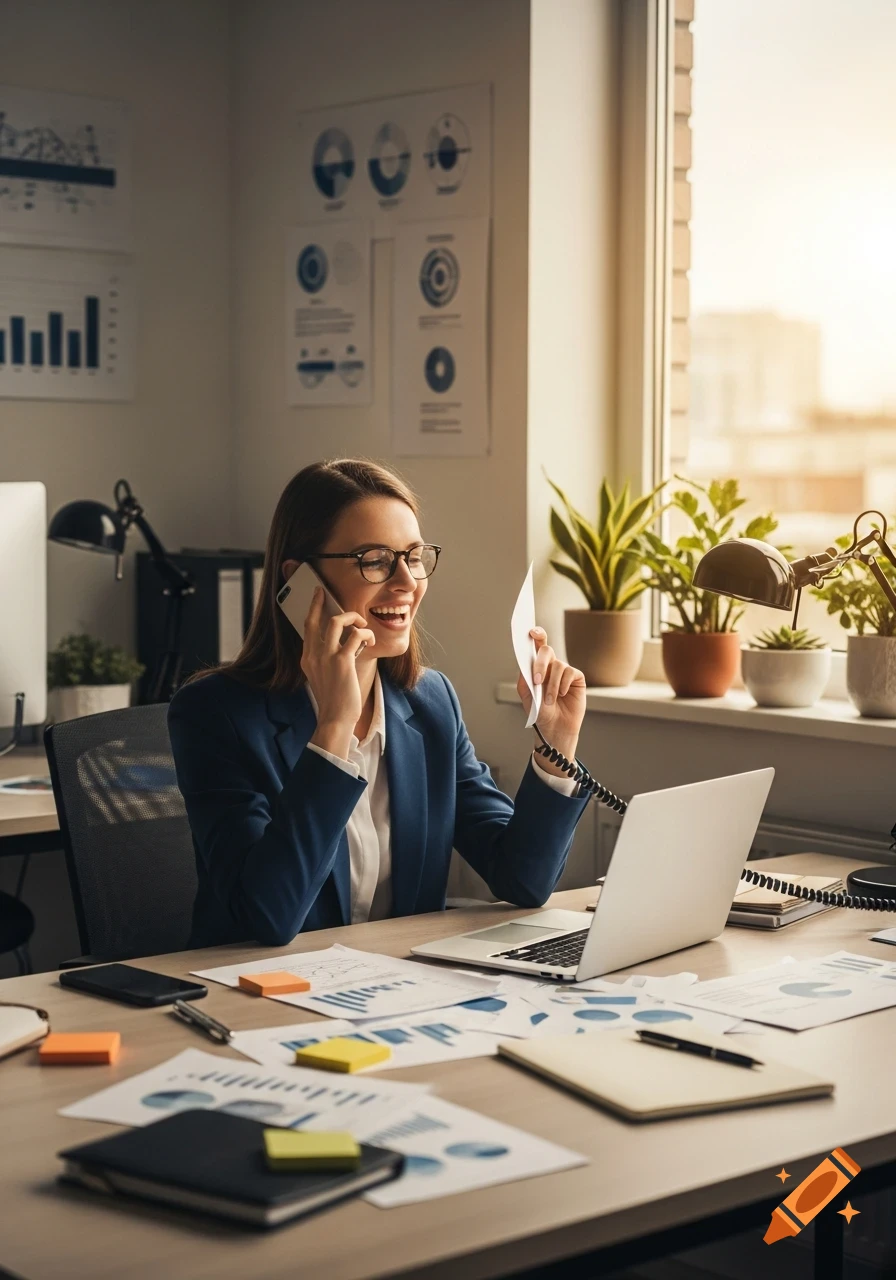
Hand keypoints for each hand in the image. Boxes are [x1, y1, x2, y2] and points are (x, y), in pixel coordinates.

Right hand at [301, 588, 374, 756]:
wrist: (335, 718)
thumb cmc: (334, 700)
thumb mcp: (325, 676)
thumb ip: (330, 658)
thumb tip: (349, 642)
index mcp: (307, 659)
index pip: (307, 627)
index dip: (312, 609)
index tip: (317, 596)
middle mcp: (313, 655)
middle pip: (316, 619)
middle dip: (321, 602)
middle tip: (327, 593)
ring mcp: (326, 657)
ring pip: (336, 622)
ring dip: (352, 618)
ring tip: (361, 624)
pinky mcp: (342, 661)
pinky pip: (356, 635)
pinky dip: (366, 634)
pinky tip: (370, 641)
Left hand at [516, 628, 585, 769]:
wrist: (553, 727)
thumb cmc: (539, 711)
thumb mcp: (527, 694)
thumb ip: (525, 676)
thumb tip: (526, 661)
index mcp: (537, 666)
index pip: (537, 644)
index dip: (536, 634)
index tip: (531, 632)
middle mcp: (551, 665)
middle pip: (546, 650)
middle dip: (540, 664)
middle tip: (537, 680)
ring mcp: (564, 670)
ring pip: (557, 665)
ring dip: (551, 685)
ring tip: (549, 700)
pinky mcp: (576, 678)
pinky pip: (569, 673)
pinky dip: (562, 685)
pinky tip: (561, 695)